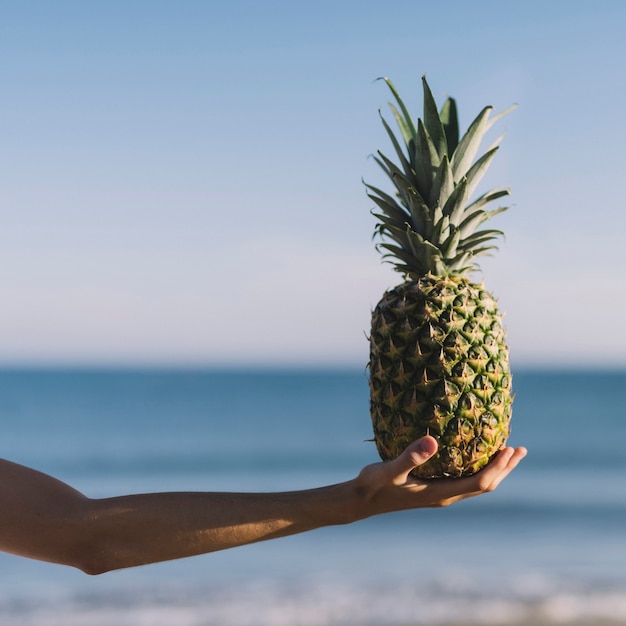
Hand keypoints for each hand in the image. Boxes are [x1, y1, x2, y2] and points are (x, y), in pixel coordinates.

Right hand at [351, 436, 526, 517]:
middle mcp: (445, 495)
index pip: (479, 482)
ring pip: (477, 483)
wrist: (362, 500)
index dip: (497, 467)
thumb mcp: (390, 469)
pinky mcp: (434, 488)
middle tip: (520, 450)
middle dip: (504, 468)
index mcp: (441, 493)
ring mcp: (440, 493)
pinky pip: (464, 479)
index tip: (509, 448)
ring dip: (495, 469)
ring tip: (507, 452)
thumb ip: (410, 456)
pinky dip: (478, 467)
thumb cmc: (374, 484)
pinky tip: (473, 453)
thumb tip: (432, 441)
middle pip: (485, 485)